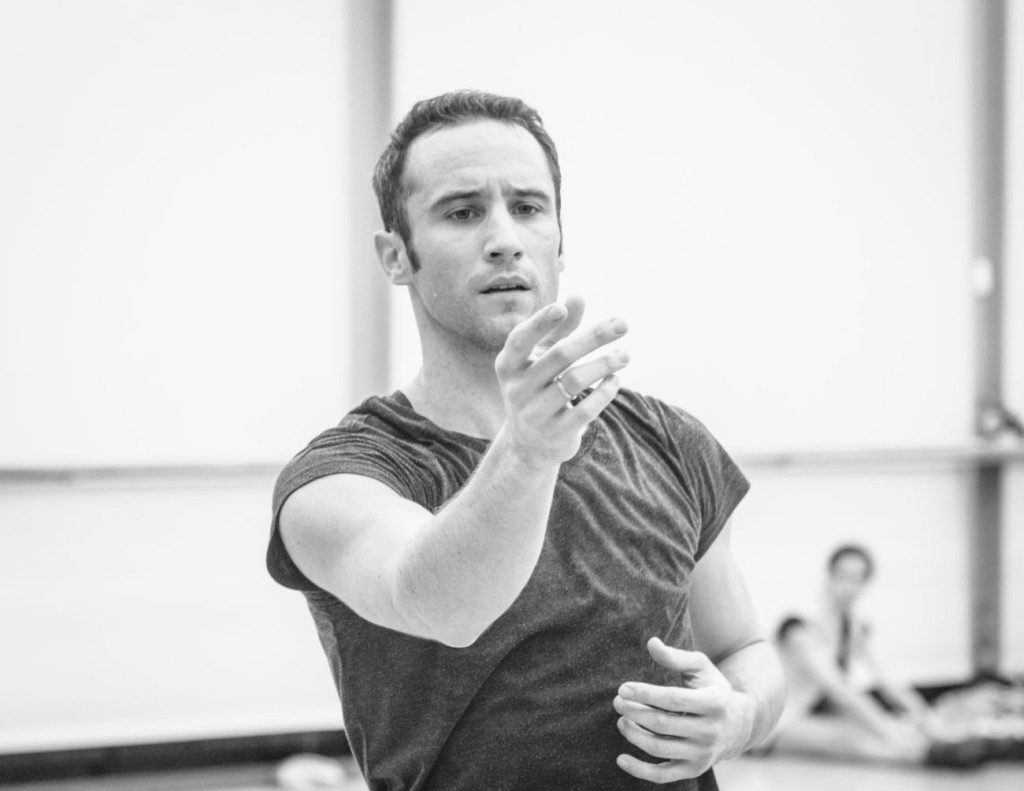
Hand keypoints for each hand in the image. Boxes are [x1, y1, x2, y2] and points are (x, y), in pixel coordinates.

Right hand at [494, 295, 628, 464]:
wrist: (530, 444)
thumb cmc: (539, 387)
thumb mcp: (543, 358)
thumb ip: (560, 329)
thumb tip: (578, 296)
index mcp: (508, 365)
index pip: (520, 339)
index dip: (539, 323)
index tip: (562, 308)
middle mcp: (517, 388)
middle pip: (559, 356)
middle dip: (594, 337)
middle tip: (623, 324)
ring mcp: (535, 412)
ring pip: (575, 382)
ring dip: (604, 364)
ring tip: (625, 355)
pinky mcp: (556, 432)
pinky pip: (585, 409)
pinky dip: (604, 392)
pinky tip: (615, 380)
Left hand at [614, 637, 753, 783]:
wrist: (739, 724)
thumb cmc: (712, 688)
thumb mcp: (700, 668)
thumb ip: (675, 657)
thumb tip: (651, 643)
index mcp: (714, 702)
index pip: (673, 699)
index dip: (645, 693)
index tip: (623, 688)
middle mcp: (710, 731)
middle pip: (662, 724)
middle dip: (634, 712)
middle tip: (617, 702)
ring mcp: (702, 753)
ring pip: (659, 748)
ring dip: (633, 735)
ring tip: (621, 721)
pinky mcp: (694, 770)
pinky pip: (663, 775)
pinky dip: (640, 770)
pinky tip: (621, 758)